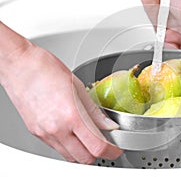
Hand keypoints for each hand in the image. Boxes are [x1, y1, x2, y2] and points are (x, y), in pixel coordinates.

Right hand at [0, 23, 122, 163]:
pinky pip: (57, 148)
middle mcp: (57, 129)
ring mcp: (45, 133)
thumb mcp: (78, 87)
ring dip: (83, 152)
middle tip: (106, 144)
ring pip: (70, 156)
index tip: (116, 149)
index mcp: (71, 115)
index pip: (97, 146)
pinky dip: (69, 146)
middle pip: (84, 158)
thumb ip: (95, 111)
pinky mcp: (36, 133)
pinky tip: (73, 133)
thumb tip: (108, 124)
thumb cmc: (46, 70)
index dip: (111, 151)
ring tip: (90, 138)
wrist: (20, 66)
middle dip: (99, 154)